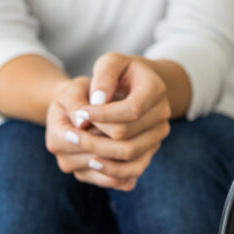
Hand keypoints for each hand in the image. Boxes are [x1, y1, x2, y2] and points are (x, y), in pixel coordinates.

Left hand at [45, 54, 171, 190]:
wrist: (138, 86)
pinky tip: (91, 162)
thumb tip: (96, 102)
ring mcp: (158, 135)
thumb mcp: (111, 63)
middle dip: (95, 135)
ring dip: (100, 155)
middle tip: (70, 131)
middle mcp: (162, 114)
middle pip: (128, 135)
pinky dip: (112, 171)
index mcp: (155, 89)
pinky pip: (134, 170)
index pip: (131, 109)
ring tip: (78, 147)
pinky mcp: (151, 151)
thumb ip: (103, 76)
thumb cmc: (120, 72)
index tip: (79, 112)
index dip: (102, 114)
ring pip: (131, 156)